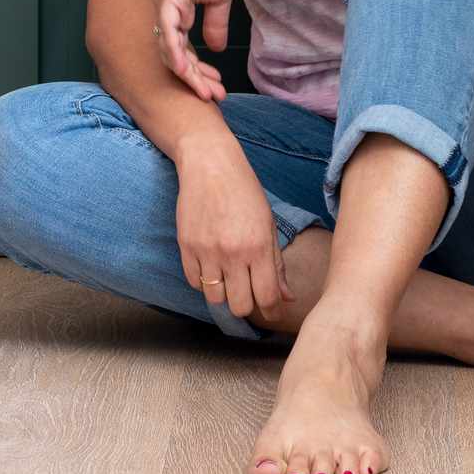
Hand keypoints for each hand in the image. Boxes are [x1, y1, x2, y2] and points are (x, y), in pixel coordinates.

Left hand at [153, 0, 239, 101]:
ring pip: (169, 48)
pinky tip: (185, 70)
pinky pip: (168, 30)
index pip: (180, 49)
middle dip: (194, 79)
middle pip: (173, 54)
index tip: (215, 88)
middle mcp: (164, 9)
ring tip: (204, 90)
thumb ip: (214, 23)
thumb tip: (215, 48)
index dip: (197, 71)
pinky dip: (175, 52)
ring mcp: (164, 2)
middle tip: (213, 97)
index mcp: (175, 10)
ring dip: (188, 72)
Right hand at [176, 140, 296, 327]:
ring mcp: (207, 250)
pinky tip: (211, 266)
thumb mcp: (268, 224)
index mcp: (258, 247)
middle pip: (241, 306)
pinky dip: (203, 281)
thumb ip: (277, 263)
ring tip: (227, 279)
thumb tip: (287, 298)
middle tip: (248, 292)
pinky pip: (194, 282)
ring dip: (223, 294)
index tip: (272, 311)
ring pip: (215, 298)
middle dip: (247, 305)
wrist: (209, 163)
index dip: (272, 311)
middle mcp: (233, 253)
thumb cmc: (244, 190)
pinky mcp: (186, 245)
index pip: (268, 297)